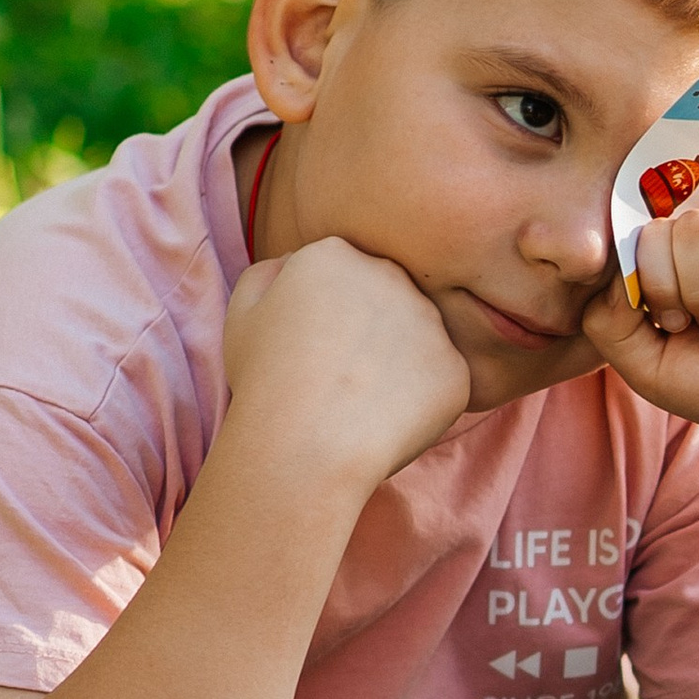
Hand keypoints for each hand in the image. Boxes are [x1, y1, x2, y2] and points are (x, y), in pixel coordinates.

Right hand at [223, 234, 471, 495]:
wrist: (305, 445)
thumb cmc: (265, 382)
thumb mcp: (243, 314)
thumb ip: (270, 272)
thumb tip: (296, 263)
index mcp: (335, 253)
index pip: (343, 271)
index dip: (329, 312)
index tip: (313, 346)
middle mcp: (390, 274)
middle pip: (387, 296)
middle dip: (371, 329)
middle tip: (341, 375)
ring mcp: (430, 321)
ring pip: (419, 337)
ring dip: (399, 362)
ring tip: (362, 401)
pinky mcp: (455, 368)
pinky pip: (442, 381)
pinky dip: (421, 402)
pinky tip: (387, 420)